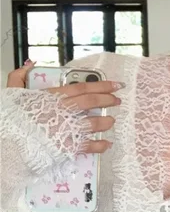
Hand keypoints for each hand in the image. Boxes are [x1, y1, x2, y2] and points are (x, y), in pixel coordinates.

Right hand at [6, 60, 121, 154]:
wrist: (10, 143)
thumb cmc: (12, 120)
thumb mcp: (13, 94)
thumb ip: (20, 78)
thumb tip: (30, 65)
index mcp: (53, 97)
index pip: (83, 87)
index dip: (102, 85)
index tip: (115, 85)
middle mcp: (64, 111)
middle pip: (92, 103)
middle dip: (108, 100)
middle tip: (117, 100)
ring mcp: (68, 129)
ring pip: (94, 123)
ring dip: (106, 122)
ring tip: (111, 121)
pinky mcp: (69, 146)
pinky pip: (90, 146)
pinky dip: (101, 145)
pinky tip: (107, 143)